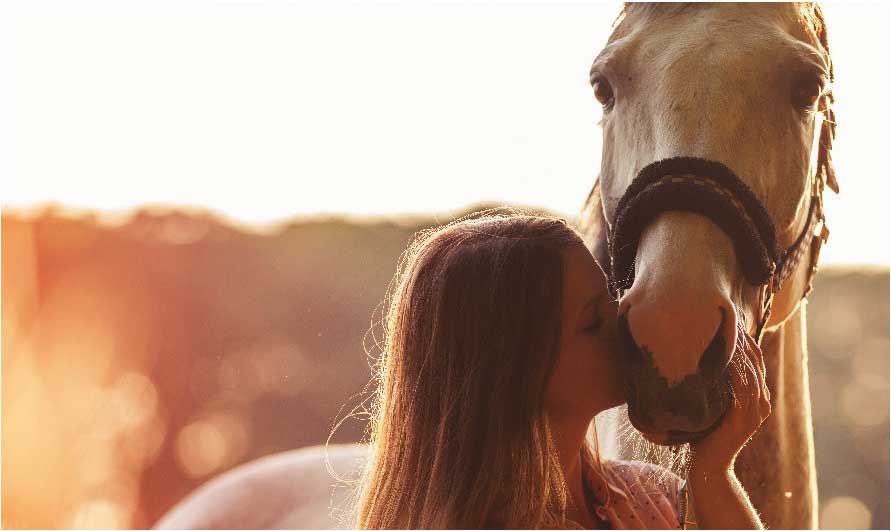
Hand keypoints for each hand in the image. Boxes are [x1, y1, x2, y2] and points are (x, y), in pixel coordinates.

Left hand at [690, 334, 771, 473]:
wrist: (709, 465)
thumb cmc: (705, 432)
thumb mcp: (713, 402)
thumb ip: (716, 384)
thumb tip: (698, 357)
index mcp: (756, 397)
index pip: (755, 361)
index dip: (747, 340)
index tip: (732, 320)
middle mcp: (761, 402)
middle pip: (757, 362)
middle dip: (745, 340)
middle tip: (731, 319)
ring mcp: (756, 412)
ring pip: (752, 373)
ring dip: (741, 351)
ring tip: (730, 331)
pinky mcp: (746, 419)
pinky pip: (744, 390)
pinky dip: (737, 372)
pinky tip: (728, 357)